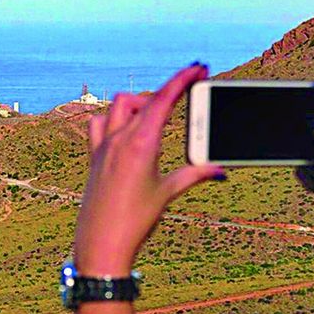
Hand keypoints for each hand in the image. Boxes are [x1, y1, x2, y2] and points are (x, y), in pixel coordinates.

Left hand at [73, 63, 224, 275]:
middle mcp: (119, 139)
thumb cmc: (134, 221)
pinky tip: (126, 131)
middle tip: (187, 93)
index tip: (198, 68)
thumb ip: (194, 174)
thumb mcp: (167, 193)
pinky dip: (113, 120)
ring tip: (156, 116)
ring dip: (138, 104)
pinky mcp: (94, 157)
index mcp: (141, 144)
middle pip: (144, 99)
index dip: (182, 80)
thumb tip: (219, 170)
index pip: (164, 99)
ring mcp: (103, 146)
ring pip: (118, 106)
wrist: (100, 245)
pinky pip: (99, 124)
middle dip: (167, 92)